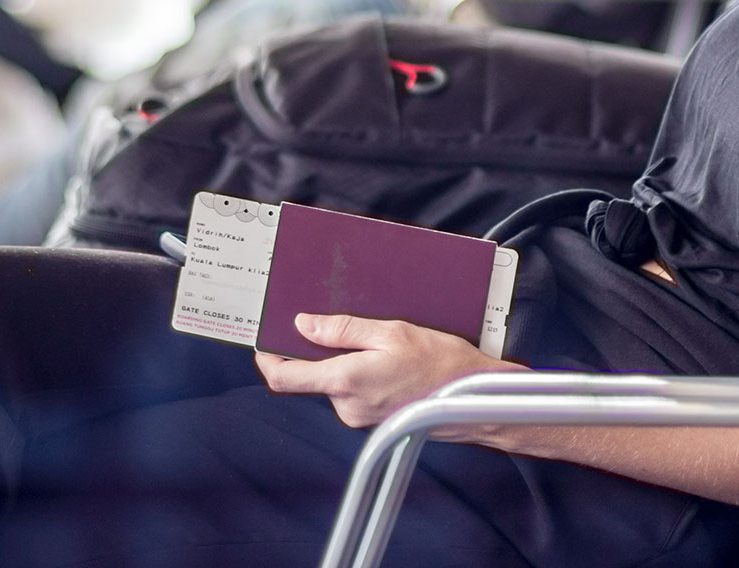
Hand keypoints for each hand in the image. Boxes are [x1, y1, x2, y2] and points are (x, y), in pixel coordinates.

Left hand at [253, 314, 515, 431]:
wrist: (474, 400)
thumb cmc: (440, 364)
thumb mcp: (391, 332)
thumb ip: (342, 330)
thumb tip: (303, 325)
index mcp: (345, 381)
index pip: (284, 377)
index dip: (267, 358)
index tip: (264, 338)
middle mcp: (346, 406)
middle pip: (309, 376)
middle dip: (315, 350)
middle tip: (329, 320)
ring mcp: (359, 416)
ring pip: (332, 382)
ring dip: (341, 360)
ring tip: (371, 338)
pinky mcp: (372, 419)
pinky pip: (351, 390)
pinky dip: (357, 371)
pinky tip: (383, 356)